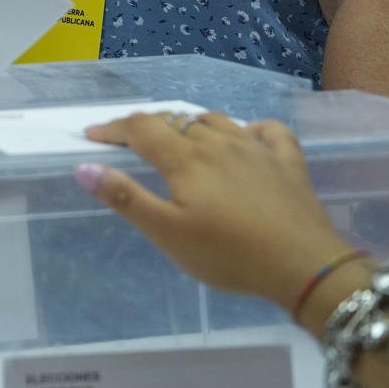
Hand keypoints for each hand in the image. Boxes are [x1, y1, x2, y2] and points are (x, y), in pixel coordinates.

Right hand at [77, 112, 349, 310]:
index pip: (140, 128)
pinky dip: (251, 128)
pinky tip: (247, 138)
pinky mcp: (289, 163)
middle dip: (148, 127)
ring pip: (216, 120)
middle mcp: (219, 142)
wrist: (306, 267)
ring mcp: (257, 149)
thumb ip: (125, 198)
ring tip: (182, 140)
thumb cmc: (230, 254)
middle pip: (176, 120)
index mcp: (185, 158)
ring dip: (192, 124)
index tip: (92, 137)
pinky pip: (268, 131)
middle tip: (131, 145)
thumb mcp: (168, 234)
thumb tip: (83, 166)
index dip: (113, 129)